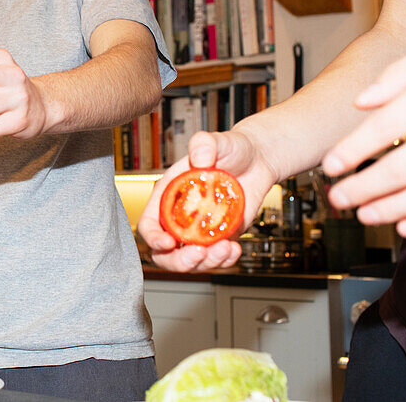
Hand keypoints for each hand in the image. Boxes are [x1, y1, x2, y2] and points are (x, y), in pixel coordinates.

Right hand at [137, 127, 278, 271]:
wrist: (256, 161)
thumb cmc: (230, 149)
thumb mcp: (216, 141)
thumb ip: (204, 143)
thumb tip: (200, 156)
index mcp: (168, 196)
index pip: (148, 224)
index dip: (153, 237)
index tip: (168, 242)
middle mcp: (180, 218)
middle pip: (164, 253)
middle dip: (180, 261)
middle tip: (200, 254)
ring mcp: (199, 231)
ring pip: (191, 261)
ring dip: (207, 263)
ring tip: (226, 248)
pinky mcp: (218, 238)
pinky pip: (214, 261)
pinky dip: (224, 262)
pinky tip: (234, 249)